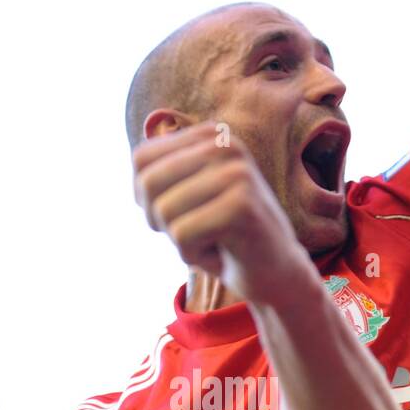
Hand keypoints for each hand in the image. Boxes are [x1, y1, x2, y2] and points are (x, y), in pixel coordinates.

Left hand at [132, 121, 320, 308]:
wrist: (274, 272)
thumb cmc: (222, 237)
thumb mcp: (186, 197)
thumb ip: (161, 173)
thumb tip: (135, 158)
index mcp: (209, 136)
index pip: (141, 159)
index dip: (146, 197)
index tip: (179, 212)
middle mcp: (224, 145)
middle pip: (148, 183)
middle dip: (160, 219)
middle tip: (195, 231)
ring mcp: (237, 173)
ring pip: (164, 211)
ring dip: (180, 241)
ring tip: (213, 240)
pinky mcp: (242, 205)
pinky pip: (182, 235)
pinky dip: (194, 255)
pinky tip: (223, 252)